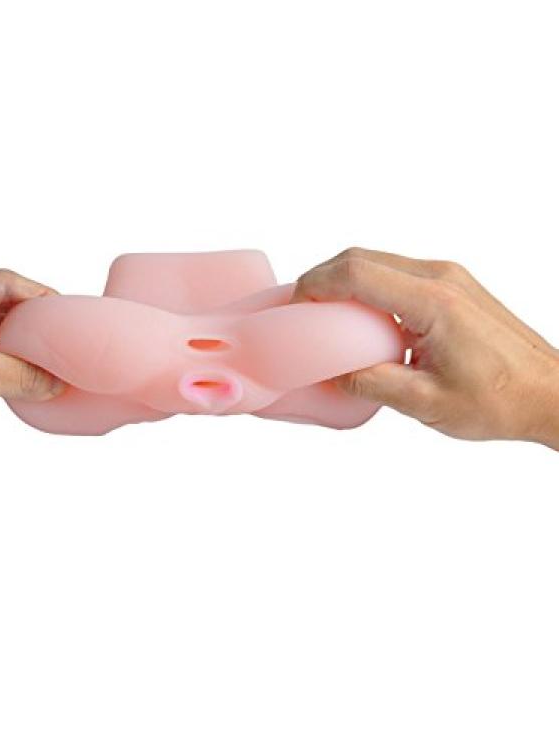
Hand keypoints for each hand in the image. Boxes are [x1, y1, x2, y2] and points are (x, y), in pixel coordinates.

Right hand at [292, 248, 558, 447]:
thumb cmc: (501, 399)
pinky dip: (367, 285)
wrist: (549, 393)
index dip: (315, 283)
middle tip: (299, 307)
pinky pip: (396, 271)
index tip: (293, 304)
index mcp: (433, 303)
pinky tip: (359, 316)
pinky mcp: (452, 284)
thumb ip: (371, 384)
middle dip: (322, 277)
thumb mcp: (426, 403)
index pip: (357, 272)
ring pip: (378, 260)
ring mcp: (449, 277)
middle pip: (362, 256)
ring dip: (344, 279)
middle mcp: (441, 278)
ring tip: (323, 312)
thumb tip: (331, 374)